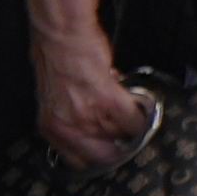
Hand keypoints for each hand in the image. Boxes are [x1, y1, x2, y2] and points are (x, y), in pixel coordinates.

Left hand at [30, 33, 154, 166]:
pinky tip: (144, 110)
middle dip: (119, 151)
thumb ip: (75, 114)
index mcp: (52, 127)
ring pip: (121, 137)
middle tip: (129, 143)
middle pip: (104, 155)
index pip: (79, 161)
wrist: (60, 34)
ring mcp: (89, 115)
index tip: (111, 154)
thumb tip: (99, 121)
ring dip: (132, 132)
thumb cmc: (55, 57)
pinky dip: (142, 117)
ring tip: (137, 121)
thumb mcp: (56, 96)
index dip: (99, 159)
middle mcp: (68, 127)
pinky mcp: (108, 99)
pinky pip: (134, 120)